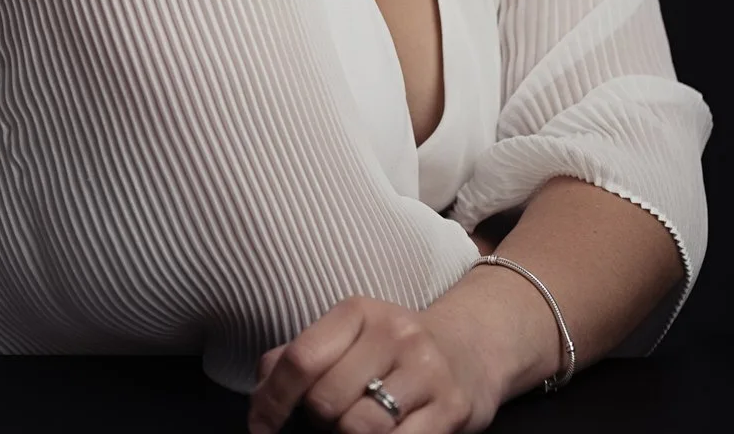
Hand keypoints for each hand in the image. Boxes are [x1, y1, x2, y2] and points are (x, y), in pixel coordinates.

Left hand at [246, 294, 500, 433]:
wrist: (473, 348)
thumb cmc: (393, 349)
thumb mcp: (348, 336)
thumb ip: (302, 355)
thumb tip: (260, 390)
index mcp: (357, 312)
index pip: (300, 359)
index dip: (271, 402)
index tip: (260, 427)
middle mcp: (393, 335)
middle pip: (327, 400)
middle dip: (318, 421)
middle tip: (329, 421)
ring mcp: (426, 371)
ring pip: (359, 428)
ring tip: (354, 428)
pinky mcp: (451, 409)